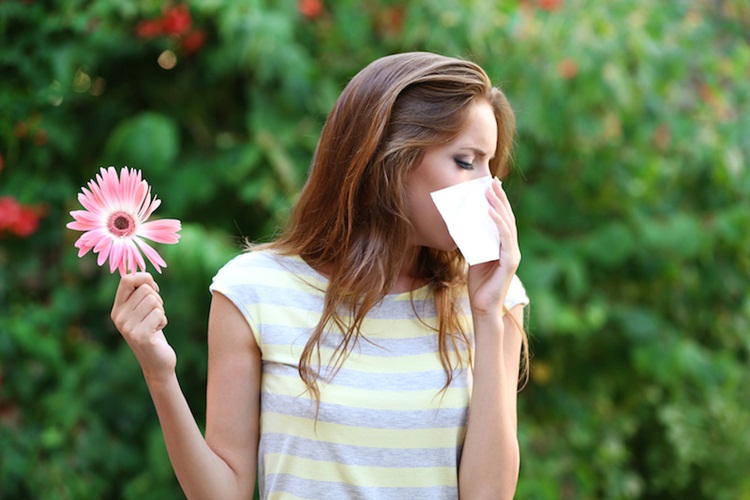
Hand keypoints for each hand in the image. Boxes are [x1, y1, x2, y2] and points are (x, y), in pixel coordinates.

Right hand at [111, 273, 175, 381]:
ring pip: (154, 300)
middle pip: (145, 289)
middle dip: (157, 299)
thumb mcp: (143, 311)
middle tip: (155, 314)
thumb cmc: (153, 331)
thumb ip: (140, 293)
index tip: (153, 287)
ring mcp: (127, 327)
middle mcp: (118, 317)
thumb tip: (142, 273)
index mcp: (116, 309)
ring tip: (155, 323)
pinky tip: (158, 332)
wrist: (156, 361)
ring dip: (161, 311)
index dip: (144, 278)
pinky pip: (159, 313)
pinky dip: (163, 320)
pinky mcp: (140, 336)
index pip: (127, 279)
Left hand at [468, 178, 520, 316]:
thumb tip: (464, 224)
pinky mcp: (510, 261)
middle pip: (507, 217)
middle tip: (493, 181)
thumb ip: (475, 242)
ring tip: (491, 191)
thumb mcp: (474, 256)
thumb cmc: (478, 283)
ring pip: (507, 224)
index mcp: (504, 246)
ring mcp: (513, 254)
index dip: (498, 202)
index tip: (491, 186)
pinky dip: (498, 223)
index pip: (503, 219)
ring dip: (498, 206)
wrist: (482, 306)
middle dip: (500, 198)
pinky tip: (490, 212)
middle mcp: (511, 247)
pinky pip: (504, 237)